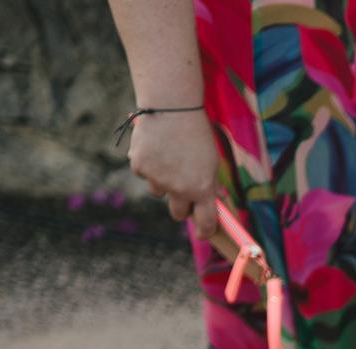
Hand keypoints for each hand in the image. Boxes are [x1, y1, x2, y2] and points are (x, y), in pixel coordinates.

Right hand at [126, 109, 221, 237]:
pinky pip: (144, 174)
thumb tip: (215, 199)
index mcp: (202, 189)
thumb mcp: (212, 160)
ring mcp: (157, 179)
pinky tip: (155, 147)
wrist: (171, 107)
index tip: (203, 234)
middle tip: (183, 189)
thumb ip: (211, 183)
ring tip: (169, 156)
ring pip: (158, 192)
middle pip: (178, 213)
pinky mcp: (139, 167)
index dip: (205, 231)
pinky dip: (148, 165)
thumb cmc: (196, 133)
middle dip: (181, 206)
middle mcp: (179, 188)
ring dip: (162, 181)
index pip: (205, 222)